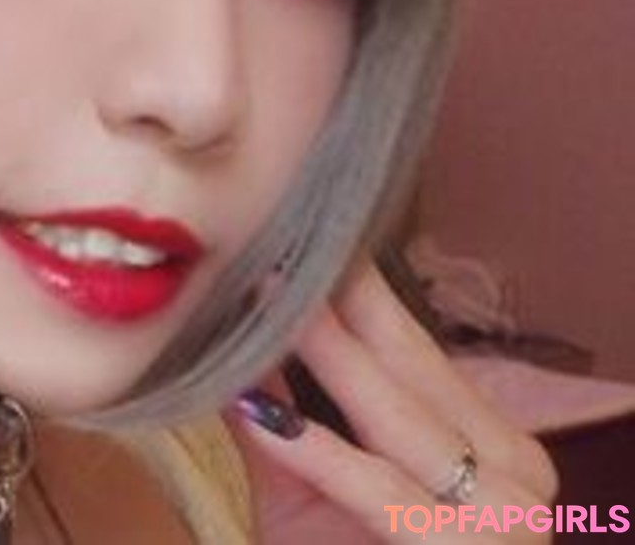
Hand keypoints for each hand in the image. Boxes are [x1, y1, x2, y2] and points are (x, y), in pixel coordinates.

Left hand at [227, 262, 558, 541]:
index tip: (303, 239)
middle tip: (280, 243)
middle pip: (407, 367)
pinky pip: (378, 491)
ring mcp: (502, 517)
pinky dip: (317, 451)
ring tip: (267, 299)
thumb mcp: (321, 494)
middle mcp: (514, 472)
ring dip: (325, 353)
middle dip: (339, 303)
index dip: (354, 293)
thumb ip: (290, 422)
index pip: (413, 350)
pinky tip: (259, 413)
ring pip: (395, 416)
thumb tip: (241, 343)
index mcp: (493, 444)